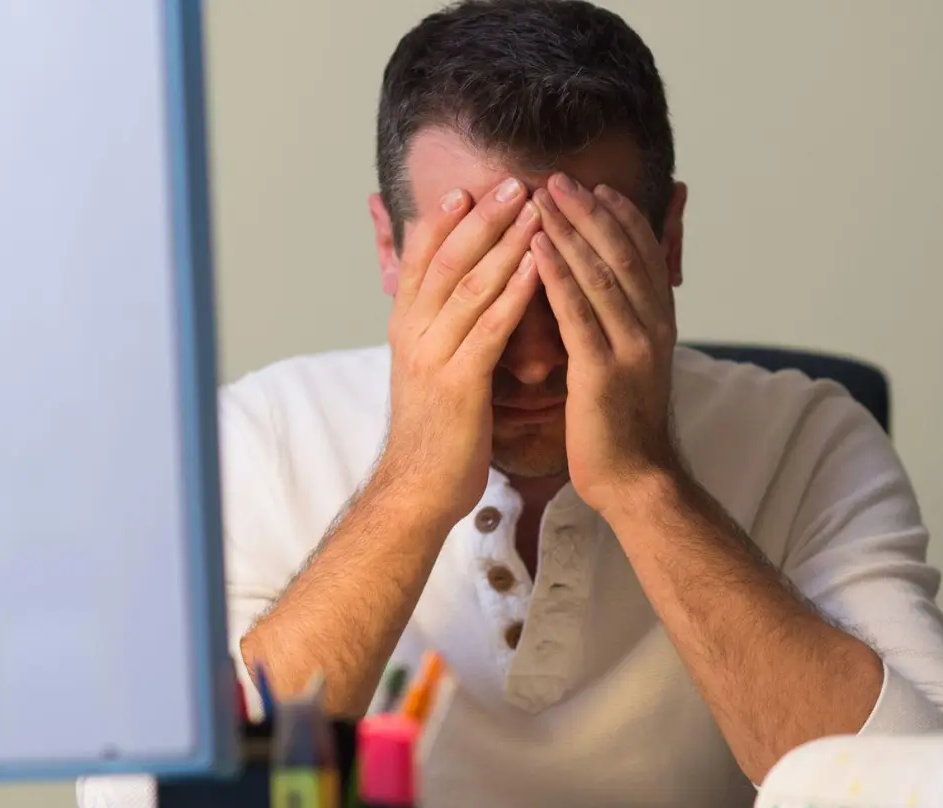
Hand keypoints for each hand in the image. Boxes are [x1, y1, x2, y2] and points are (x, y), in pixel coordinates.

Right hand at [379, 178, 541, 524]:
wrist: (417, 489)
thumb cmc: (434, 431)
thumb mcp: (428, 368)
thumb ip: (437, 329)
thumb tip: (452, 298)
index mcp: (405, 326)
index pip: (421, 259)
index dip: (444, 220)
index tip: (471, 187)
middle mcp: (413, 333)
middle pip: (446, 260)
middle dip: (481, 218)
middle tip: (513, 182)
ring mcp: (433, 356)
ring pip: (468, 285)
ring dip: (504, 242)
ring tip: (535, 208)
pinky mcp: (459, 384)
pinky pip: (489, 327)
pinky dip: (513, 292)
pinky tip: (537, 267)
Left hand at [531, 174, 680, 513]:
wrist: (636, 479)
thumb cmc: (624, 425)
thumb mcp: (635, 364)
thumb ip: (626, 325)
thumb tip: (613, 294)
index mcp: (660, 323)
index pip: (643, 254)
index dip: (620, 217)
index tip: (594, 187)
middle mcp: (652, 328)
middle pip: (623, 253)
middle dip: (590, 212)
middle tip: (558, 178)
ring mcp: (631, 348)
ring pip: (601, 274)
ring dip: (569, 231)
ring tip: (540, 197)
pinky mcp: (603, 371)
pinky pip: (577, 313)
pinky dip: (556, 275)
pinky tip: (535, 247)